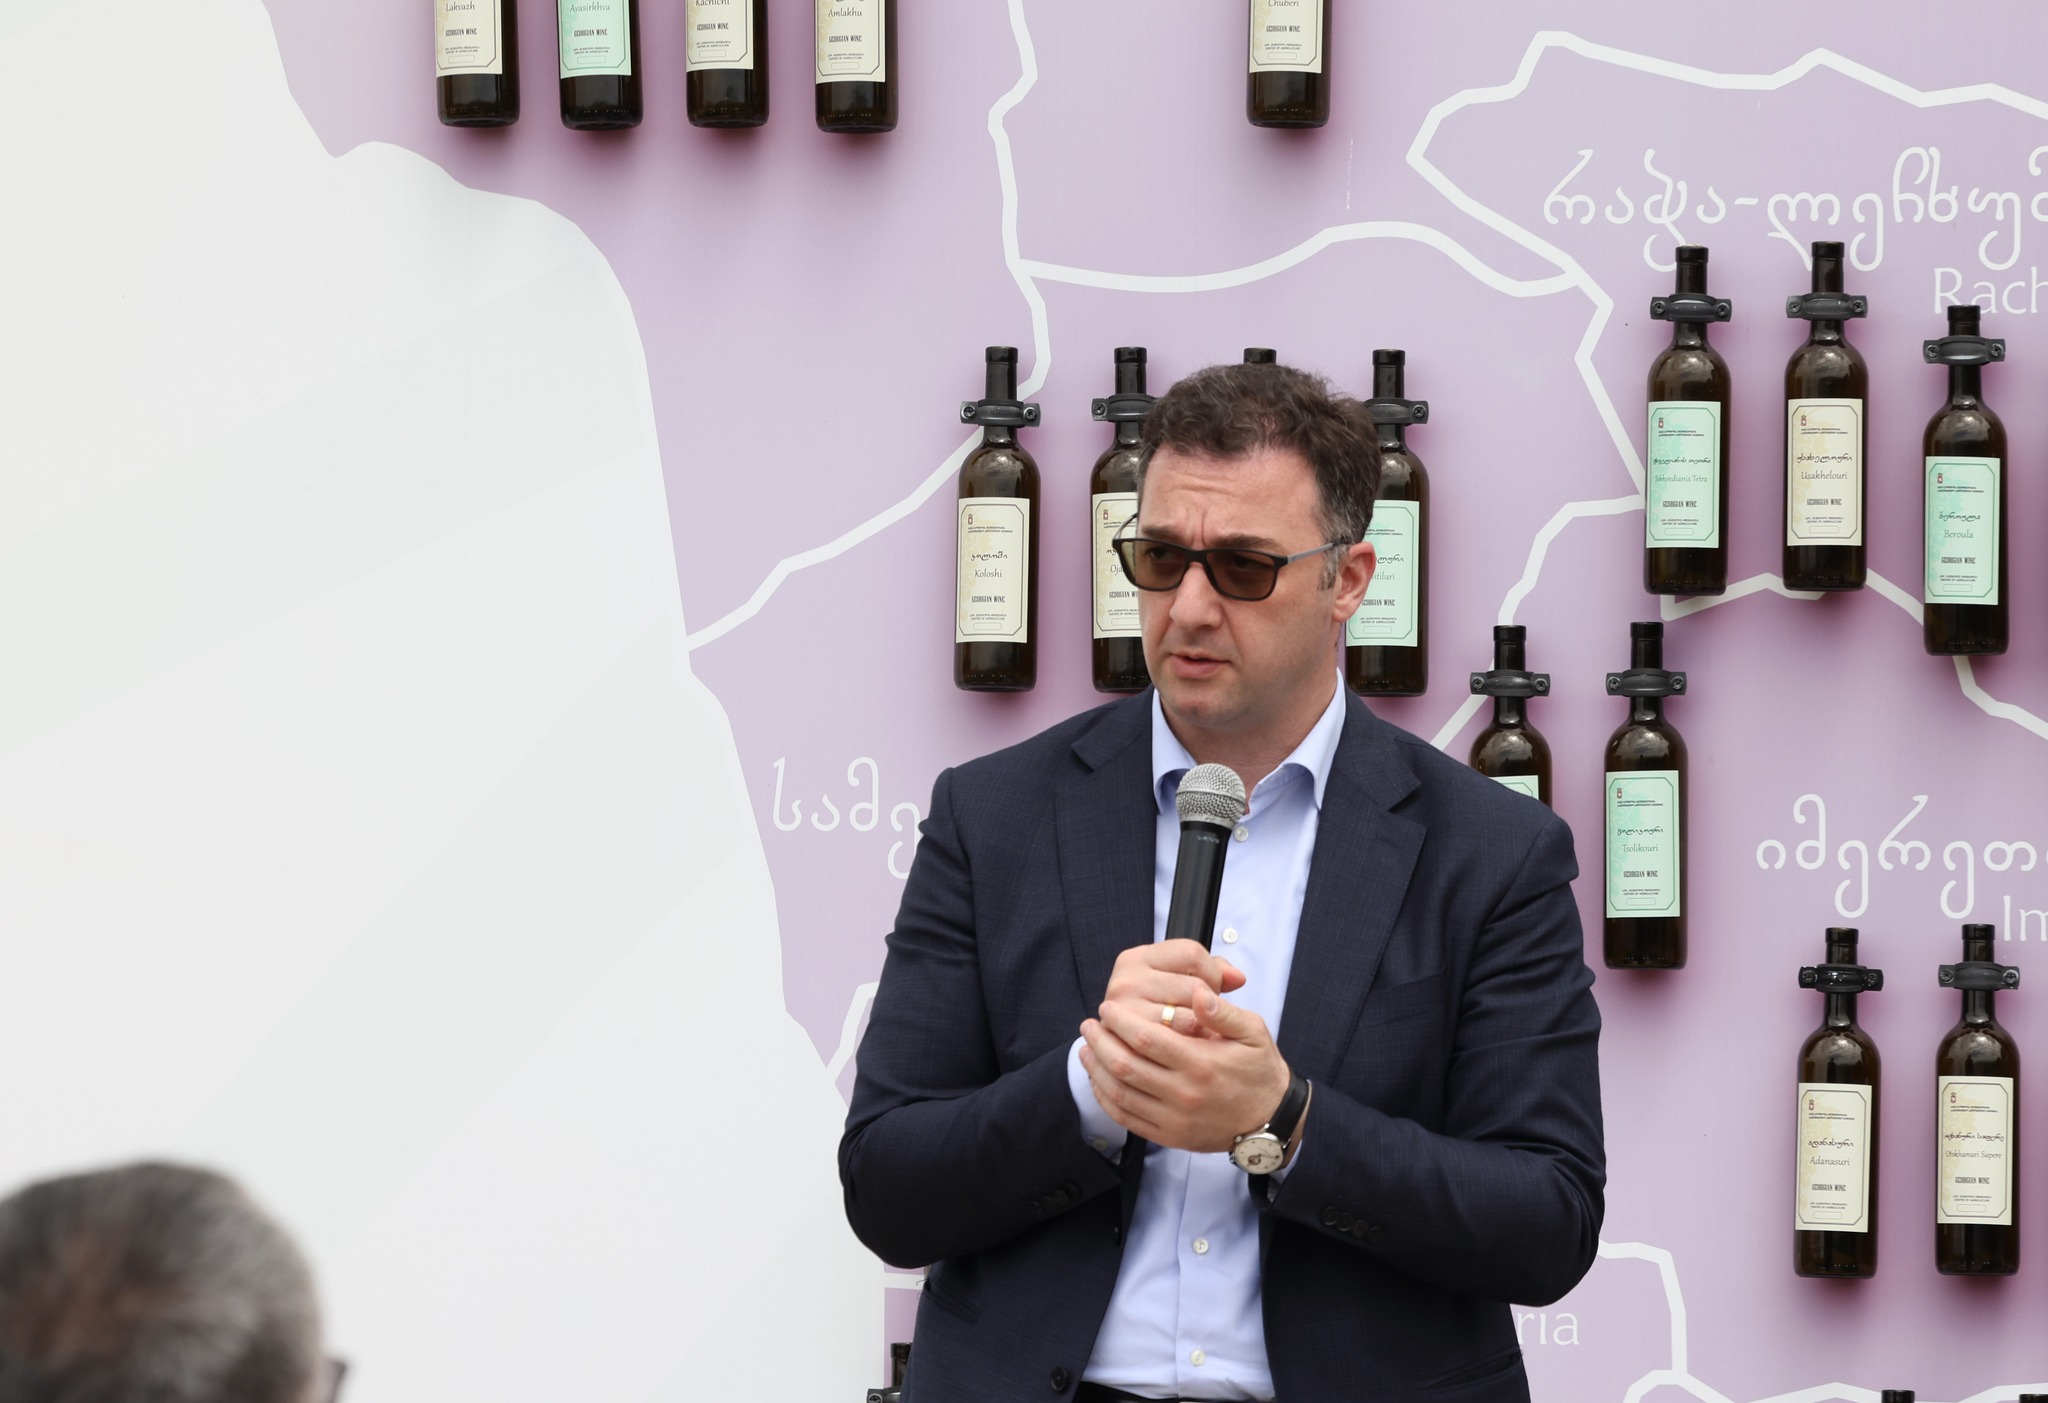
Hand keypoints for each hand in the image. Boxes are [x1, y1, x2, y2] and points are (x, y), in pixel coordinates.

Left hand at [1079, 979, 1291, 1153]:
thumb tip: (1198, 994)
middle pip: (1125, 1065)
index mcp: (1201, 1063)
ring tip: (1086, 1049)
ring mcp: (1174, 1119)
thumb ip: (1223, 1012)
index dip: (1121, 1021)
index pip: (1147, 1039)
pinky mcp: (1169, 1136)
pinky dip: (1106, 1098)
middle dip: (1100, 1041)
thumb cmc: (1260, 1071)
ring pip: (1120, 1093)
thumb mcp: (1254, 1033)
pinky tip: (1098, 1080)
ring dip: (1096, 1069)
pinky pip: (1127, 1118)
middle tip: (1090, 1024)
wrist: (1272, 1120)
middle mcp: (1183, 1094)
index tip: (1108, 1008)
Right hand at [1099, 938, 1244, 1041]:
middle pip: (1194, 987)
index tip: (1210, 987)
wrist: (1126, 1047)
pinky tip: (1186, 1045)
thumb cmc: (1158, 1009)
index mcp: (1134, 959)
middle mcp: (1125, 983)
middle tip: (1201, 1014)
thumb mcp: (1176, 979)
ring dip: (1201, 1028)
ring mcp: (1125, 1015)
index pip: (1192, 954)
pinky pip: (1180, 1045)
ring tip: (1193, 1030)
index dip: (1212, 972)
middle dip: (1207, 1004)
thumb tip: (1237, 978)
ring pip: (1190, 1019)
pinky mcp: (1132, 1045)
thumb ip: (1212, 971)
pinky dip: (1191, 1046)